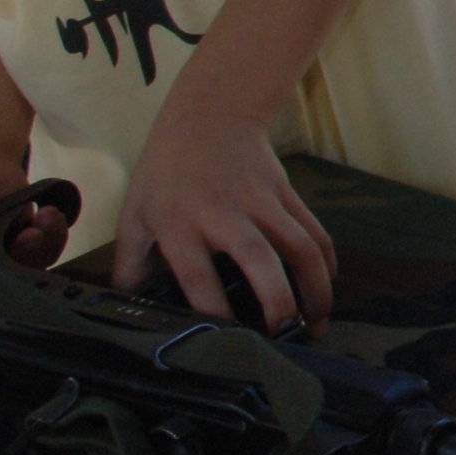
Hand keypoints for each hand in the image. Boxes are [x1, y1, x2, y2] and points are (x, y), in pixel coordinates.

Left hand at [110, 113, 334, 327]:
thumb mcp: (135, 212)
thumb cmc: (167, 169)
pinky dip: (326, 263)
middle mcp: (222, 214)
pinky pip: (314, 232)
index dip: (215, 312)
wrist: (210, 114)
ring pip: (300, 248)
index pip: (199, 276)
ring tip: (316, 323)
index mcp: (179, 223)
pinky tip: (325, 286)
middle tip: (283, 334)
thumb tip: (129, 305)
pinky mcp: (286, 194)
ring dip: (315, 289)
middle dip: (278, 303)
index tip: (225, 340)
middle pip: (260, 261)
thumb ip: (130, 262)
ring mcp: (260, 202)